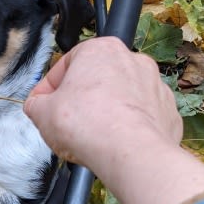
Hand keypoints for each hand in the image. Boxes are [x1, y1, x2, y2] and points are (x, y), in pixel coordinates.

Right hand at [23, 37, 181, 171]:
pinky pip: (141, 117)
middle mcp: (131, 60)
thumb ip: (36, 104)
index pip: (65, 64)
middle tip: (64, 121)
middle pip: (96, 79)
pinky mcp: (168, 111)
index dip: (48, 88)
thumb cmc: (88, 125)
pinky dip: (127, 128)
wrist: (131, 153)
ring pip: (121, 97)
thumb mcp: (41, 112)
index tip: (41, 104)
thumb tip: (37, 106)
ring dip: (104, 112)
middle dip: (79, 99)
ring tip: (89, 136)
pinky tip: (112, 143)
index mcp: (100, 50)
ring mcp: (154, 85)